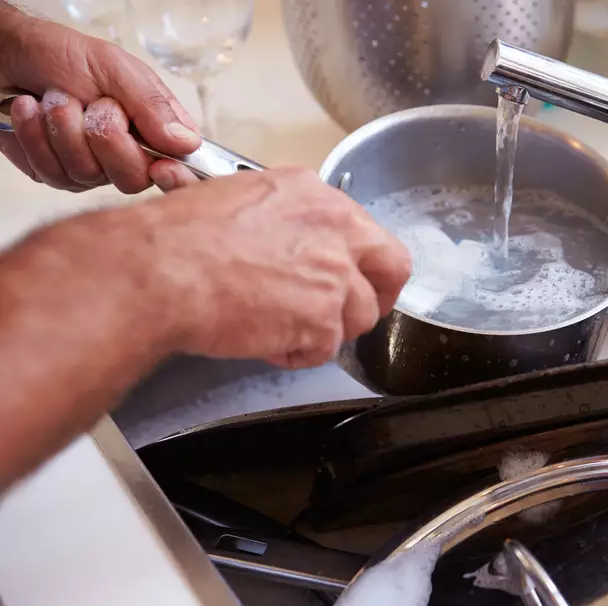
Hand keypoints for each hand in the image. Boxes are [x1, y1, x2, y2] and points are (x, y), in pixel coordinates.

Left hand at [0, 4, 200, 193]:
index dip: (178, 178)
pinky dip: (36, 135)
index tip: (160, 167)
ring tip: (54, 98)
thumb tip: (187, 143)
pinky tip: (30, 111)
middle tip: (92, 105)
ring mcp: (92, 169)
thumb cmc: (61, 55)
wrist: (5, 55)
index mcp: (156, 129)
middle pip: (133, 178)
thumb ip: (152, 105)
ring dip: (64, 128)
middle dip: (105, 138)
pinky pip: (51, 172)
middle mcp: (129, 154)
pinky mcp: (55, 173)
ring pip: (88, 174)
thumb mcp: (115, 67)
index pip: (183, 170)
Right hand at [125, 167, 410, 367]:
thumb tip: (286, 242)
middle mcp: (335, 230)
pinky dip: (298, 353)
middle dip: (378, 294)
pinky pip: (325, 349)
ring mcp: (335, 276)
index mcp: (315, 196)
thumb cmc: (178, 238)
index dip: (357, 258)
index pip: (364, 229)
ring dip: (329, 329)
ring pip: (361, 315)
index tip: (347, 273)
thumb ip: (282, 220)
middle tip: (355, 312)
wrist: (161, 270)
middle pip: (391, 267)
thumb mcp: (238, 199)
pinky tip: (267, 342)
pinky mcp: (323, 319)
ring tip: (285, 329)